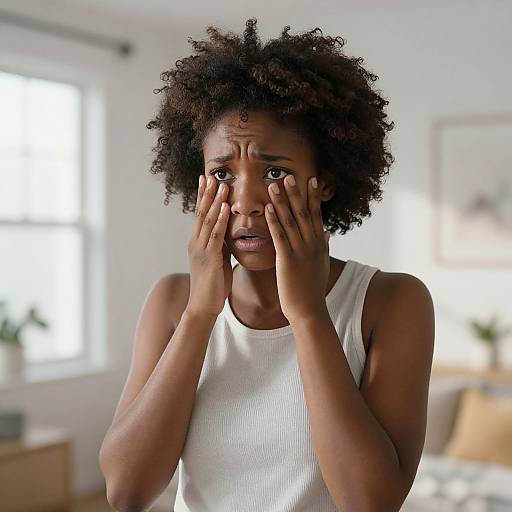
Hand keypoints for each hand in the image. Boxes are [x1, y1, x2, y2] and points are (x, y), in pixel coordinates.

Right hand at [186, 174, 232, 317]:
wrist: (203, 307)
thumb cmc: (212, 286)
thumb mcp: (217, 261)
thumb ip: (220, 246)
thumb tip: (228, 233)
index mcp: (198, 243)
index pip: (200, 215)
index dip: (203, 197)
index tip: (207, 180)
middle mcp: (196, 243)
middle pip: (201, 213)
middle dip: (206, 193)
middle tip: (210, 175)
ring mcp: (201, 250)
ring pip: (207, 221)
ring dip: (214, 201)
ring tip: (220, 184)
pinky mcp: (209, 259)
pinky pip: (215, 236)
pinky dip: (220, 220)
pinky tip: (224, 208)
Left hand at [264, 175, 330, 322]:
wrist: (309, 310)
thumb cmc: (313, 289)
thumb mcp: (322, 264)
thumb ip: (324, 246)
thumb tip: (327, 232)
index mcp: (319, 244)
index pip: (316, 215)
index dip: (313, 197)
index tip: (310, 180)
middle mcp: (312, 244)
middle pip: (304, 213)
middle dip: (296, 194)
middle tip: (288, 176)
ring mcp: (301, 252)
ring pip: (291, 221)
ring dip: (282, 202)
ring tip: (274, 185)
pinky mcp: (288, 261)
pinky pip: (280, 237)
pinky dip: (274, 222)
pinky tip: (268, 209)